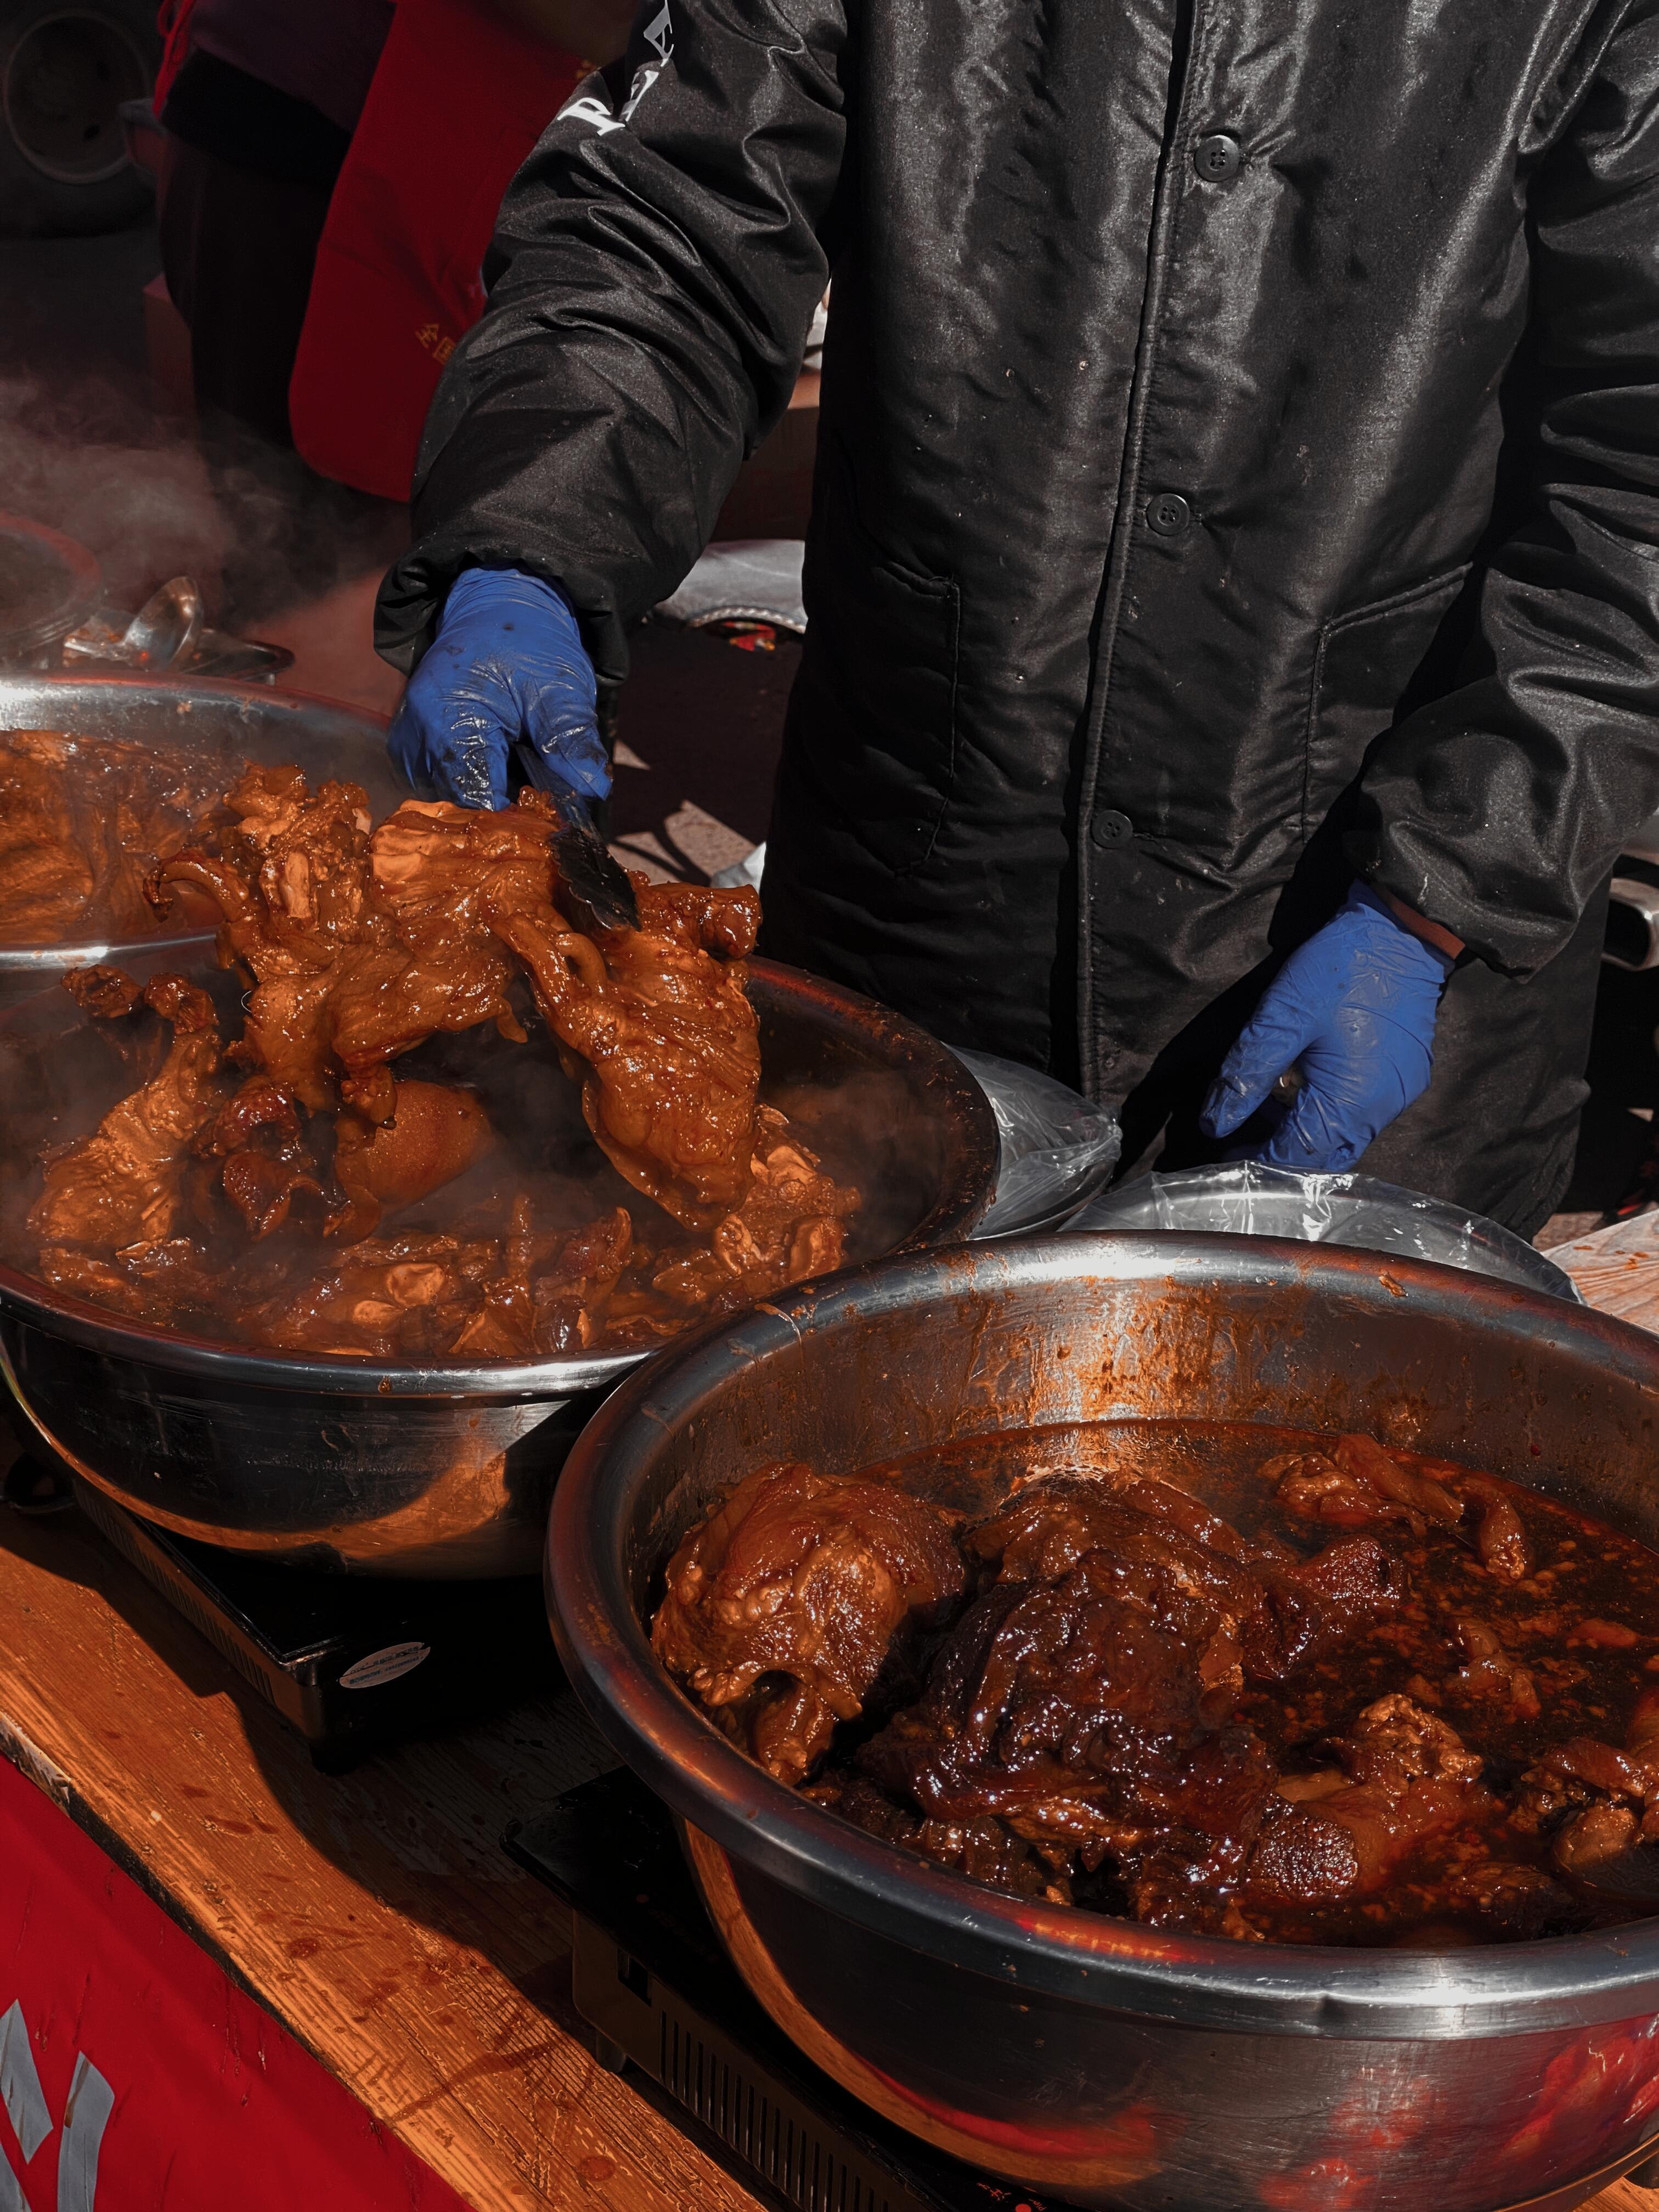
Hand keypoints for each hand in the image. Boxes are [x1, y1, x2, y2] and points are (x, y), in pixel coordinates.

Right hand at [388, 567, 610, 813]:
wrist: (497, 610)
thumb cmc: (528, 644)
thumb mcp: (561, 688)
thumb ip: (571, 741)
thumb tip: (594, 787)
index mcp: (447, 716)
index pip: (473, 795)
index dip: (513, 815)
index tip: (547, 817)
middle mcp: (416, 734)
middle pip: (459, 801)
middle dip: (504, 806)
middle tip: (542, 790)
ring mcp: (409, 741)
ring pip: (450, 798)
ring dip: (488, 794)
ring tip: (521, 765)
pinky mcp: (411, 746)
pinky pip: (441, 783)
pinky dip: (473, 782)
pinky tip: (500, 762)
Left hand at [1200, 884, 1456, 1172]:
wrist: (1401, 932)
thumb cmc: (1340, 970)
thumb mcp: (1280, 1019)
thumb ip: (1246, 1074)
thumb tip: (1214, 1122)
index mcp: (1349, 1103)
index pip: (1294, 1158)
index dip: (1255, 1161)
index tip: (1223, 1152)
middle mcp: (1379, 1112)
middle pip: (1323, 1159)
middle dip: (1280, 1155)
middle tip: (1241, 1138)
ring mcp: (1397, 1097)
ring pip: (1345, 1140)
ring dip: (1305, 1136)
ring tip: (1268, 1111)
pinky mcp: (1404, 1080)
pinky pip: (1363, 1117)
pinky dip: (1330, 1116)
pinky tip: (1306, 1091)